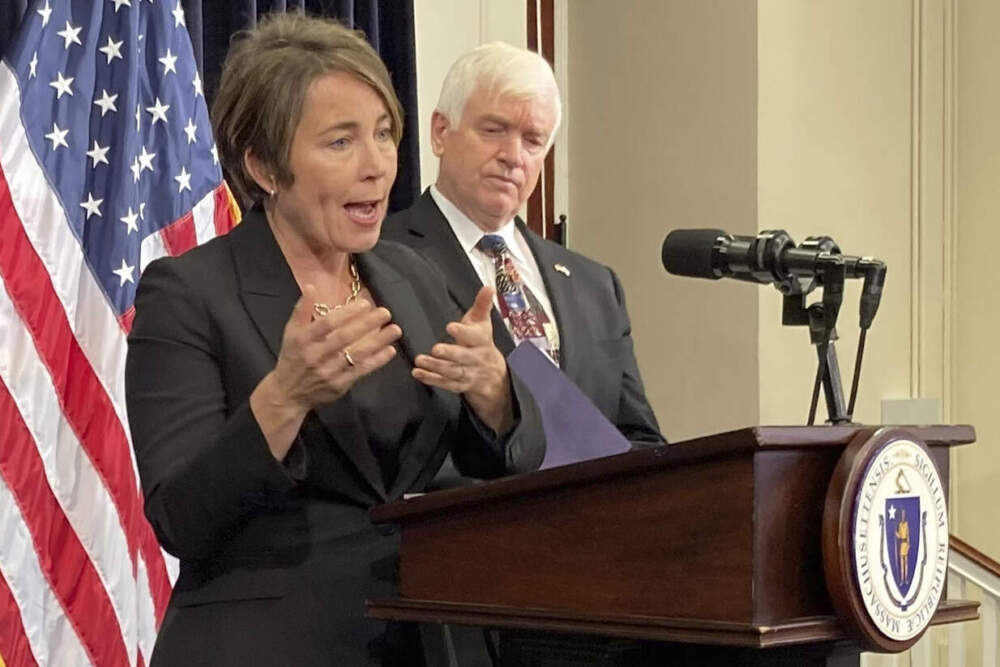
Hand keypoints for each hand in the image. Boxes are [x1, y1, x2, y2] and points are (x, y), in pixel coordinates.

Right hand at [251, 284, 400, 457]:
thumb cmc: (292, 357)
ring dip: (378, 342)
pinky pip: (361, 371)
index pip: (328, 324)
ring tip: (395, 330)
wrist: (288, 393)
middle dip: (367, 324)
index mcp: (304, 339)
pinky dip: (377, 361)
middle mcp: (316, 355)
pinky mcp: (340, 385)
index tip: (365, 303)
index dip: (347, 313)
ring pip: (357, 354)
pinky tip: (390, 350)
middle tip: (386, 312)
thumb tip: (312, 286)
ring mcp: (329, 371)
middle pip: (345, 337)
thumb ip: (302, 309)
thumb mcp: (291, 332)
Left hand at [413, 286, 512, 433]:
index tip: (451, 327)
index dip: (463, 332)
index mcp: (481, 340)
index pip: (474, 336)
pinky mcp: (461, 385)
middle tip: (435, 349)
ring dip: (436, 367)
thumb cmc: (482, 342)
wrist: (494, 374)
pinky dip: (432, 379)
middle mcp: (476, 357)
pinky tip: (418, 373)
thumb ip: (482, 305)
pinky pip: (447, 384)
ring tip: (420, 360)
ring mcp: (469, 373)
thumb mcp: (483, 322)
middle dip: (449, 353)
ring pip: (453, 371)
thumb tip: (488, 287)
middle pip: (463, 356)